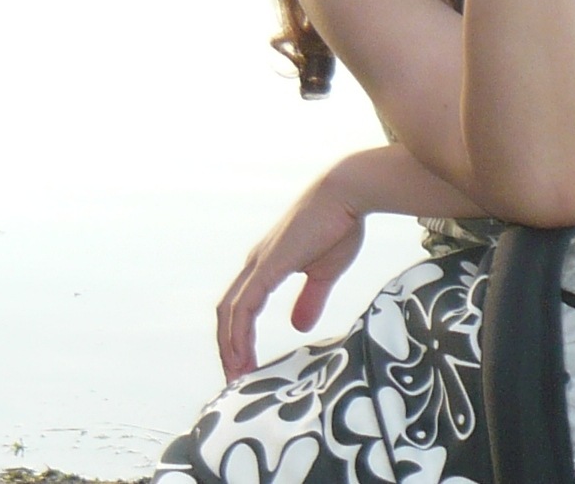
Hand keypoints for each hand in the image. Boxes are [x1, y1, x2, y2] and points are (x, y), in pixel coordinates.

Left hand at [214, 176, 366, 381]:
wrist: (347, 193)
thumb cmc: (340, 225)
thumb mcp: (325, 272)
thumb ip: (310, 299)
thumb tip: (299, 327)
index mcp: (267, 267)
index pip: (240, 308)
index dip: (239, 338)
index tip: (247, 367)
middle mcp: (255, 265)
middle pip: (227, 314)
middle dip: (227, 348)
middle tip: (236, 380)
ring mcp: (258, 264)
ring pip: (229, 313)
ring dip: (229, 347)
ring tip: (237, 377)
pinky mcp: (268, 265)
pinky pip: (243, 306)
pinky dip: (238, 334)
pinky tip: (241, 354)